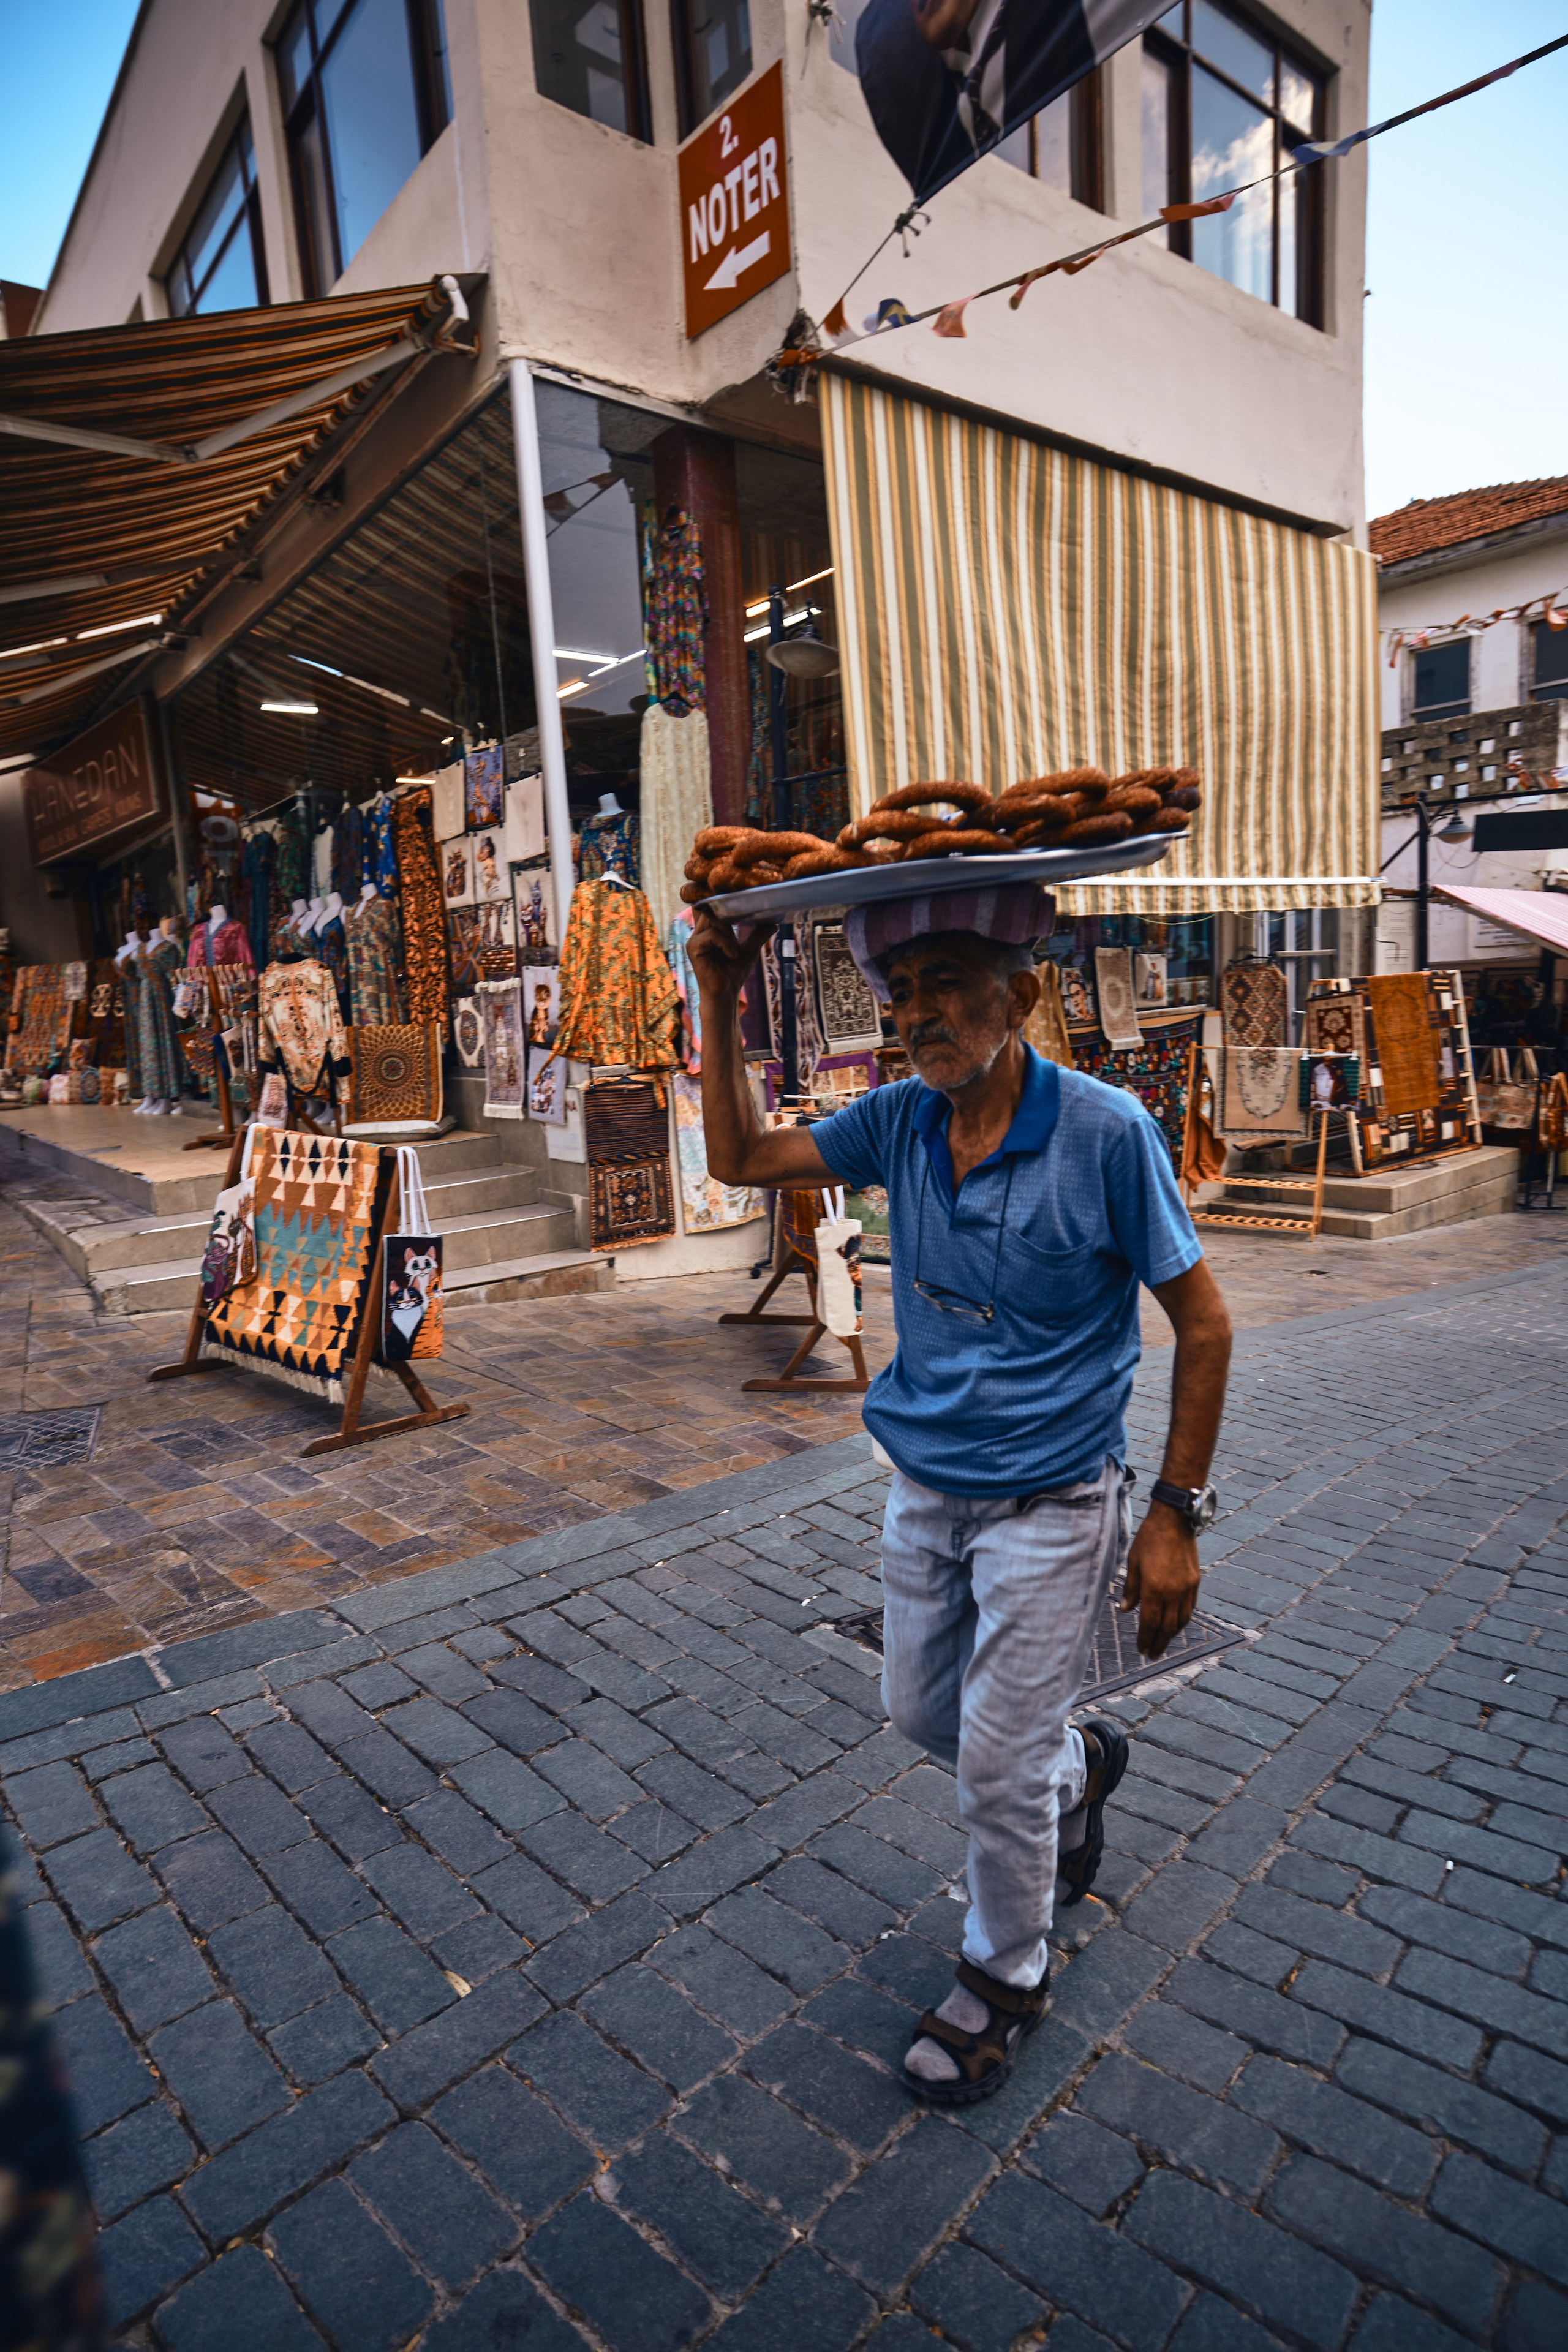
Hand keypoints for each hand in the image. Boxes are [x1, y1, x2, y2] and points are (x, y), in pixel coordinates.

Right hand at [688, 907, 772, 1003]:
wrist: (725, 995)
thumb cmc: (734, 974)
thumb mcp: (749, 951)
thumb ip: (758, 935)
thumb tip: (774, 923)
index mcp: (709, 932)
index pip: (713, 908)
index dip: (725, 906)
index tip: (740, 908)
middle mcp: (699, 933)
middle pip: (712, 910)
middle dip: (728, 919)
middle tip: (739, 936)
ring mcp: (694, 940)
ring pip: (711, 919)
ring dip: (728, 933)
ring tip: (734, 950)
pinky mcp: (693, 948)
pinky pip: (711, 935)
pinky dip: (725, 943)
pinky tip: (732, 955)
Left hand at [1121, 1503, 1201, 1659]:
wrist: (1174, 1520)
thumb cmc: (1149, 1539)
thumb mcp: (1132, 1562)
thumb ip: (1130, 1589)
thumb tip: (1125, 1610)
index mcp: (1154, 1588)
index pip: (1150, 1622)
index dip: (1145, 1638)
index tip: (1141, 1649)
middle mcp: (1173, 1592)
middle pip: (1167, 1627)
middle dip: (1159, 1643)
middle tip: (1152, 1654)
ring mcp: (1187, 1587)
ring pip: (1181, 1620)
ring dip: (1172, 1634)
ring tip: (1163, 1642)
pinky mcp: (1195, 1581)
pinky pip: (1190, 1607)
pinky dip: (1182, 1619)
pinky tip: (1175, 1623)